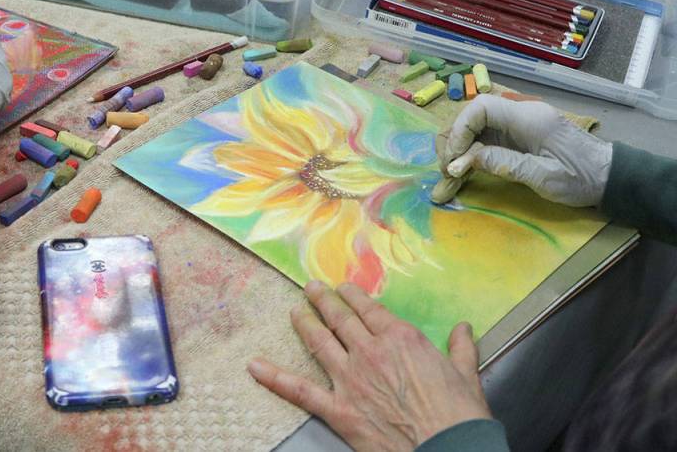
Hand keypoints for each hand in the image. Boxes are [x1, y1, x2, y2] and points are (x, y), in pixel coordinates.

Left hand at [248, 282, 490, 450]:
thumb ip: (461, 348)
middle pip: (339, 319)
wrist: (449, 448)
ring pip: (319, 342)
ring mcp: (350, 379)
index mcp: (400, 338)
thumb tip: (465, 328)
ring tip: (294, 310)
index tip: (343, 287)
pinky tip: (256, 366)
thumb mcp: (466, 375)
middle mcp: (370, 351)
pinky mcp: (339, 409)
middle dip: (323, 301)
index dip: (352, 295)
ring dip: (304, 323)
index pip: (368, 309)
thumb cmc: (460, 414)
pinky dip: (275, 377)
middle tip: (310, 288)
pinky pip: (300, 391)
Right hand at [436, 96, 610, 206]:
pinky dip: (471, 156)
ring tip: (449, 178)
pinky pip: (487, 141)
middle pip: (473, 118)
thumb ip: (503, 164)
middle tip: (446, 171)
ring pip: (476, 130)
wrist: (611, 178)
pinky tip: (462, 175)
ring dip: (459, 151)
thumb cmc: (582, 177)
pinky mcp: (519, 138)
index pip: (480, 108)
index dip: (459, 130)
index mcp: (527, 118)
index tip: (453, 158)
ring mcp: (518, 126)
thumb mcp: (543, 176)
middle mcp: (520, 115)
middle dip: (454, 142)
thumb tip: (461, 163)